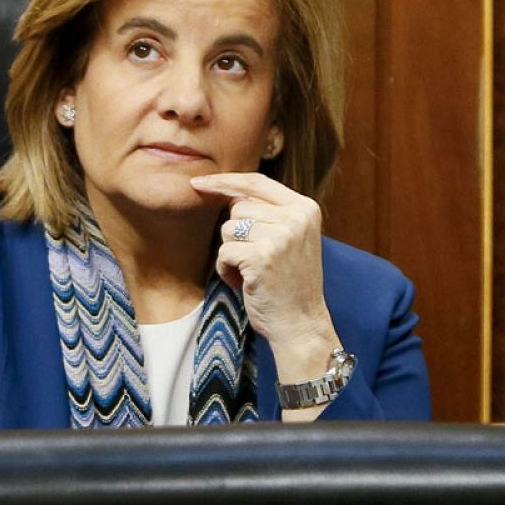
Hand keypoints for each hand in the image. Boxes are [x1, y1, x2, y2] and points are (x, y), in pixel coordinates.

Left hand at [189, 172, 341, 392]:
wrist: (301, 324)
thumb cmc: (290, 283)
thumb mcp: (290, 239)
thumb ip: (268, 213)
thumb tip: (225, 191)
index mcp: (305, 208)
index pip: (257, 181)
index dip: (225, 181)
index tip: (199, 182)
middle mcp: (296, 217)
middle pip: (238, 206)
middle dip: (236, 234)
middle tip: (254, 260)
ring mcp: (280, 236)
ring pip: (228, 229)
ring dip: (231, 253)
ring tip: (252, 272)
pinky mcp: (262, 256)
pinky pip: (224, 252)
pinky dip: (226, 270)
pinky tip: (244, 283)